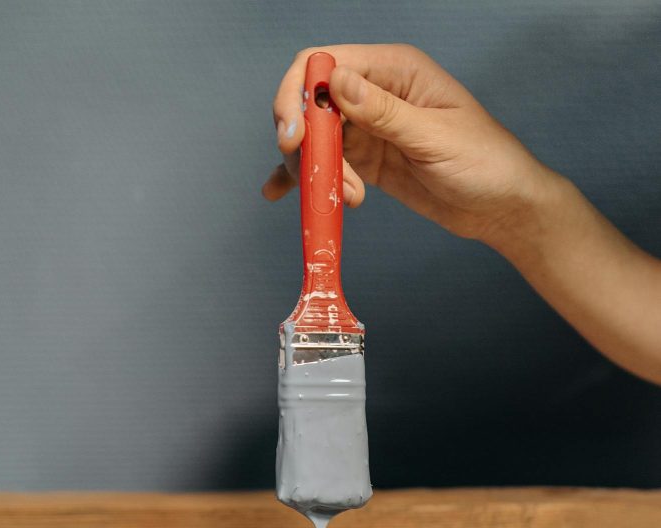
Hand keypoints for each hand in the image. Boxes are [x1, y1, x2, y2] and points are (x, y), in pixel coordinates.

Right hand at [263, 44, 552, 247]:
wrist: (502, 207)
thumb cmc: (485, 163)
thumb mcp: (434, 137)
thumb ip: (384, 112)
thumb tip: (337, 83)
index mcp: (395, 70)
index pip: (327, 63)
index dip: (300, 94)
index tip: (294, 137)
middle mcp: (377, 93)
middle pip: (313, 103)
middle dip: (306, 141)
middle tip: (317, 178)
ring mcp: (370, 128)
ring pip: (317, 138)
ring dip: (318, 170)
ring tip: (347, 198)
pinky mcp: (368, 161)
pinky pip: (327, 163)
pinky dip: (307, 177)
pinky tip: (281, 191)